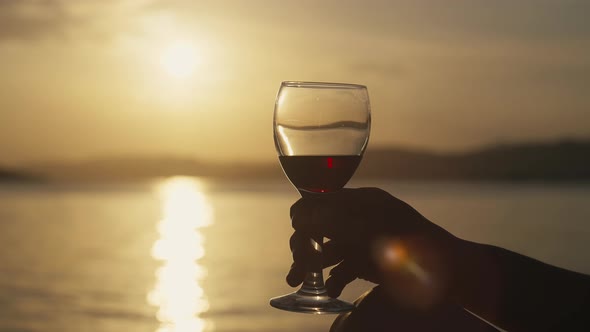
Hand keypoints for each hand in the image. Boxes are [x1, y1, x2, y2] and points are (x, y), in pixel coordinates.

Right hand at [287, 188, 460, 308]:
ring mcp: (363, 244)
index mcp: (362, 202)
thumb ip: (334, 220)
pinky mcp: (368, 266)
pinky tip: (329, 292)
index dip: (305, 213)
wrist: (451, 276)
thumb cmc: (414, 246)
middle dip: (304, 245)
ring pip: (327, 251)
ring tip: (298, 281)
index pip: (323, 200)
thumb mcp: (372, 229)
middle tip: (299, 265)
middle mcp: (359, 220)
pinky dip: (332, 281)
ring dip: (310, 266)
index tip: (296, 228)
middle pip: (320, 228)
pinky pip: (342, 270)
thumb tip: (299, 215)